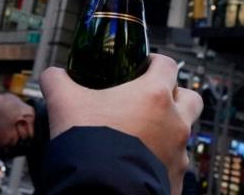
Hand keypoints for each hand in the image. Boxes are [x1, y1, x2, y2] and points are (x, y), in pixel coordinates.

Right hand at [41, 55, 202, 194]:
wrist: (99, 191)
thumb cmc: (88, 145)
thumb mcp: (64, 103)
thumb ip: (58, 81)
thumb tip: (52, 75)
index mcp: (154, 96)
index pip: (167, 65)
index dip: (155, 61)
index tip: (143, 65)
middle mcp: (175, 123)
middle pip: (191, 99)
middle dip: (176, 96)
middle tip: (153, 100)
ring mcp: (178, 154)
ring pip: (184, 135)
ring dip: (168, 131)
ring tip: (142, 136)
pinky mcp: (175, 180)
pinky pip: (174, 165)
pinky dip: (160, 162)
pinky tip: (138, 163)